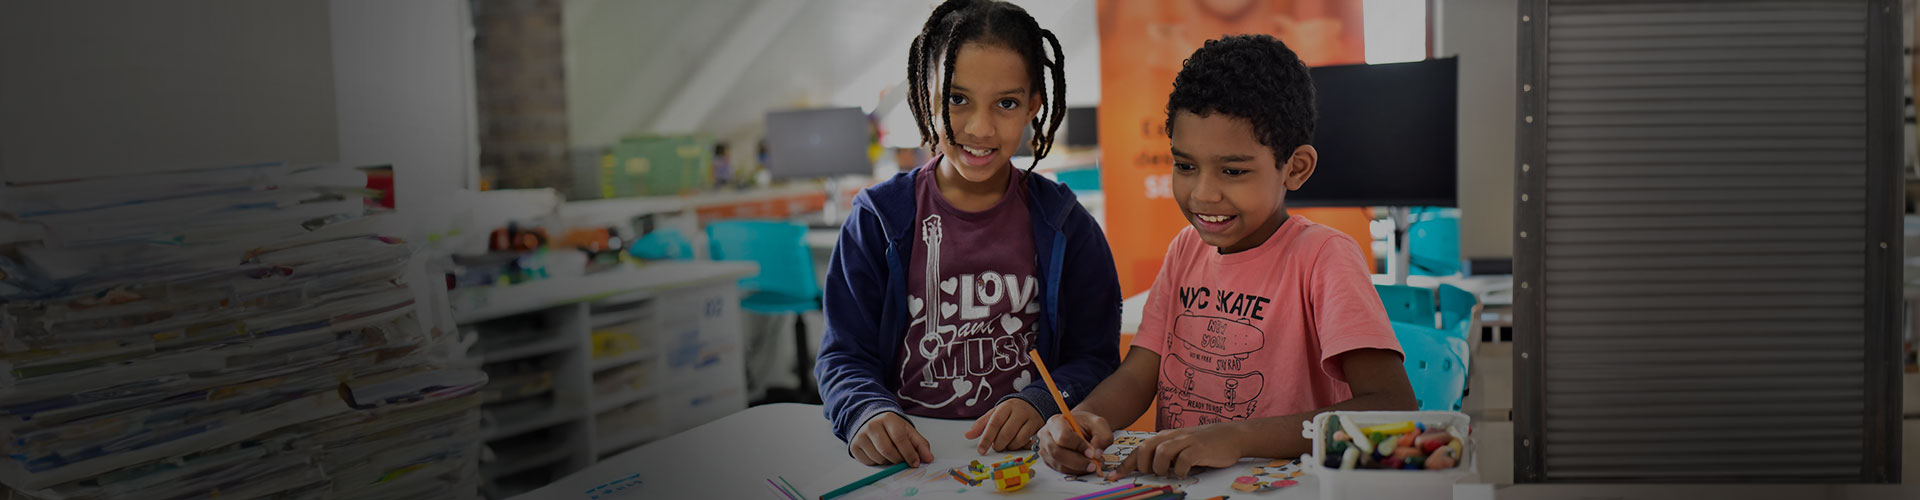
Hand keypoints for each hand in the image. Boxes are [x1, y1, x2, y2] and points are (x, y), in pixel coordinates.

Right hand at [850, 412, 932, 466]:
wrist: (871, 421)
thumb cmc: (892, 428)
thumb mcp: (908, 432)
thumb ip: (921, 445)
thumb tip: (929, 458)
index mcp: (888, 419)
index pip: (900, 439)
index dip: (909, 453)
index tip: (915, 463)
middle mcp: (872, 425)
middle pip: (887, 450)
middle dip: (898, 460)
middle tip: (903, 461)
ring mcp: (861, 436)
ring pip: (878, 458)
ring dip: (888, 462)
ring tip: (891, 455)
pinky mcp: (854, 446)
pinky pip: (869, 462)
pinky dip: (877, 463)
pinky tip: (880, 455)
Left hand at [964, 398, 1041, 454]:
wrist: (1033, 403)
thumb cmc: (1011, 410)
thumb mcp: (995, 413)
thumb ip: (981, 424)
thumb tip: (968, 435)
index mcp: (1005, 407)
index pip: (994, 423)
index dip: (986, 438)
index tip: (981, 450)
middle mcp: (1019, 411)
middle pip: (1006, 433)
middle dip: (999, 444)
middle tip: (996, 446)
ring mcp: (1030, 419)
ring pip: (1018, 440)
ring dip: (1010, 447)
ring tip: (1007, 443)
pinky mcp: (1038, 427)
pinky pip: (1028, 442)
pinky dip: (1020, 447)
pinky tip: (1017, 444)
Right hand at [1036, 411, 1113, 474]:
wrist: (1080, 427)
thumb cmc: (1085, 424)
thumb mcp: (1099, 424)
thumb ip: (1102, 436)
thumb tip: (1097, 453)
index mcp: (1055, 422)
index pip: (1063, 436)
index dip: (1078, 446)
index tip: (1092, 452)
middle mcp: (1047, 435)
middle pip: (1057, 452)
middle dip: (1078, 461)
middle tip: (1093, 464)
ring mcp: (1046, 449)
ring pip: (1060, 464)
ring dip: (1078, 468)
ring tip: (1092, 464)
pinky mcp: (1050, 461)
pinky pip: (1061, 470)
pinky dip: (1075, 471)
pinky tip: (1084, 465)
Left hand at [1108, 421, 1245, 479]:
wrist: (1233, 435)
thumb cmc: (1205, 444)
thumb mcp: (1182, 446)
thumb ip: (1166, 454)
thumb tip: (1147, 470)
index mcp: (1165, 437)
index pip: (1139, 449)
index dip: (1125, 464)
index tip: (1113, 477)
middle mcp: (1173, 436)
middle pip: (1145, 448)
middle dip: (1143, 465)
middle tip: (1152, 474)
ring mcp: (1186, 441)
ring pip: (1161, 452)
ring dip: (1160, 467)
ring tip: (1168, 473)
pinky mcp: (1199, 448)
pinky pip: (1183, 460)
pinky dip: (1180, 470)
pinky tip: (1185, 473)